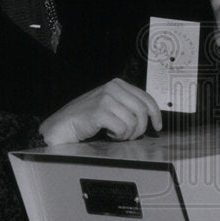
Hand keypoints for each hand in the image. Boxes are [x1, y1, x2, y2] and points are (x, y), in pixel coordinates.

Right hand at [39, 78, 161, 144]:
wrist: (62, 126)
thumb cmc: (86, 118)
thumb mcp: (110, 106)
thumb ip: (128, 105)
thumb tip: (150, 116)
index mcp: (118, 84)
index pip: (146, 98)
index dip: (155, 114)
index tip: (157, 126)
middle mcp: (113, 88)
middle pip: (142, 111)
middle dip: (140, 128)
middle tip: (130, 136)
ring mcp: (106, 98)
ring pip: (133, 121)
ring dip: (127, 134)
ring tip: (116, 134)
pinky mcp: (100, 111)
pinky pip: (122, 128)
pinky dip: (118, 135)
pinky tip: (109, 134)